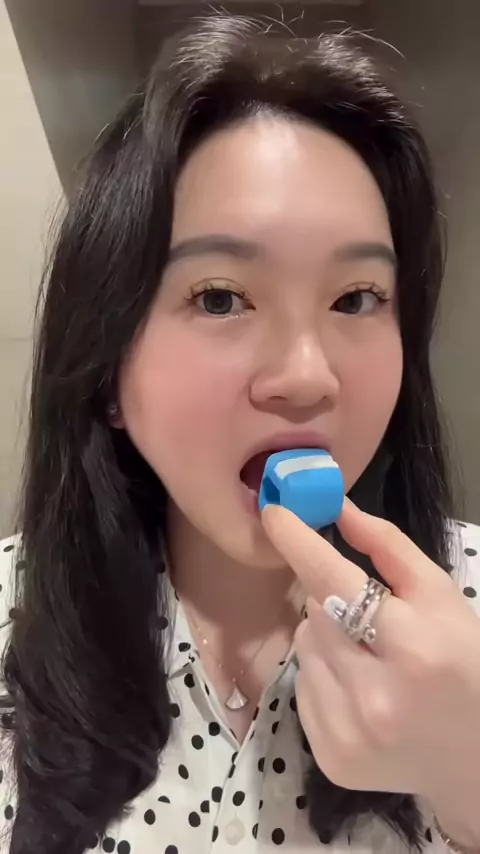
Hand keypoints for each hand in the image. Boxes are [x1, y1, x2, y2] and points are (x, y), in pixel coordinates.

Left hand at [262, 500, 479, 818]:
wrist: (476, 757)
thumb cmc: (465, 663)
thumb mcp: (442, 597)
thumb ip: (388, 547)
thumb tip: (336, 509)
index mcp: (412, 648)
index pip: (335, 581)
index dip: (299, 543)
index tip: (273, 513)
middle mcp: (373, 696)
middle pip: (313, 613)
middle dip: (332, 600)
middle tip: (367, 614)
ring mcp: (347, 733)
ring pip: (303, 647)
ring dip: (325, 638)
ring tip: (368, 655)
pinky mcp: (330, 757)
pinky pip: (302, 688)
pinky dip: (322, 676)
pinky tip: (359, 689)